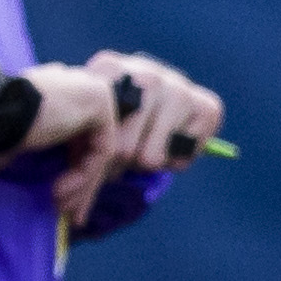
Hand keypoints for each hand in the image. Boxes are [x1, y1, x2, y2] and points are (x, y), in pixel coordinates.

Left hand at [50, 47, 222, 223]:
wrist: (158, 93)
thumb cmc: (114, 113)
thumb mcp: (89, 121)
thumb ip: (77, 145)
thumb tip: (73, 213)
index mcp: (109, 68)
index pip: (94, 129)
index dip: (90, 160)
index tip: (86, 172)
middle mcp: (146, 73)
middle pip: (122, 150)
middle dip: (118, 166)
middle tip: (122, 157)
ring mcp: (179, 88)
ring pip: (149, 159)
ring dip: (146, 164)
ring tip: (146, 146)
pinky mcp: (207, 107)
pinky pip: (181, 158)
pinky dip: (175, 162)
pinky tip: (170, 143)